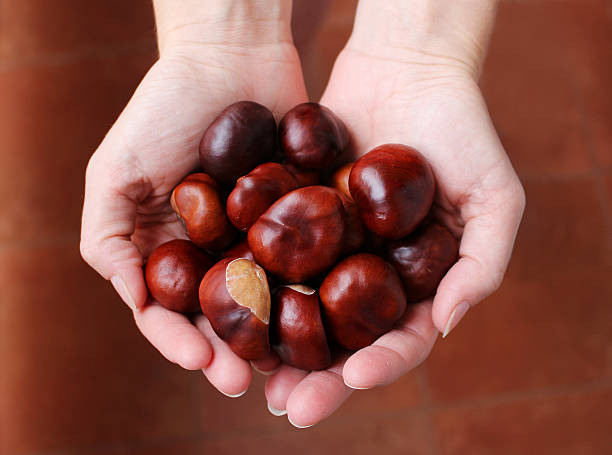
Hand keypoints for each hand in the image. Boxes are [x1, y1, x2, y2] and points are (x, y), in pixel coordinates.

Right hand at [80, 3, 306, 395]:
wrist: (230, 57)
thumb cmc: (165, 106)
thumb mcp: (115, 168)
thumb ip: (106, 235)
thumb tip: (129, 298)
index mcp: (162, 248)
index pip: (163, 311)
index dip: (175, 341)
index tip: (198, 361)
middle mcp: (208, 251)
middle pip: (215, 317)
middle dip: (226, 351)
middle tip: (244, 381)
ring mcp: (254, 238)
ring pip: (262, 301)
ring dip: (268, 336)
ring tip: (282, 366)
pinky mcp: (296, 219)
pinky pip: (302, 263)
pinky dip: (307, 292)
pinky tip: (319, 317)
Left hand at [264, 20, 524, 425]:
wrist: (407, 67)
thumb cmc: (462, 129)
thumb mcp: (495, 196)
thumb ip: (483, 263)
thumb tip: (447, 324)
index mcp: (417, 280)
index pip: (402, 336)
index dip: (383, 362)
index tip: (355, 377)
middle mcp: (370, 272)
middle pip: (344, 337)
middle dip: (320, 375)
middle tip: (290, 405)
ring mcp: (332, 247)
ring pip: (301, 307)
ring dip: (278, 345)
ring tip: (252, 375)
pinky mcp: (297, 216)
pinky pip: (275, 256)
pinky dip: (255, 283)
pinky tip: (231, 307)